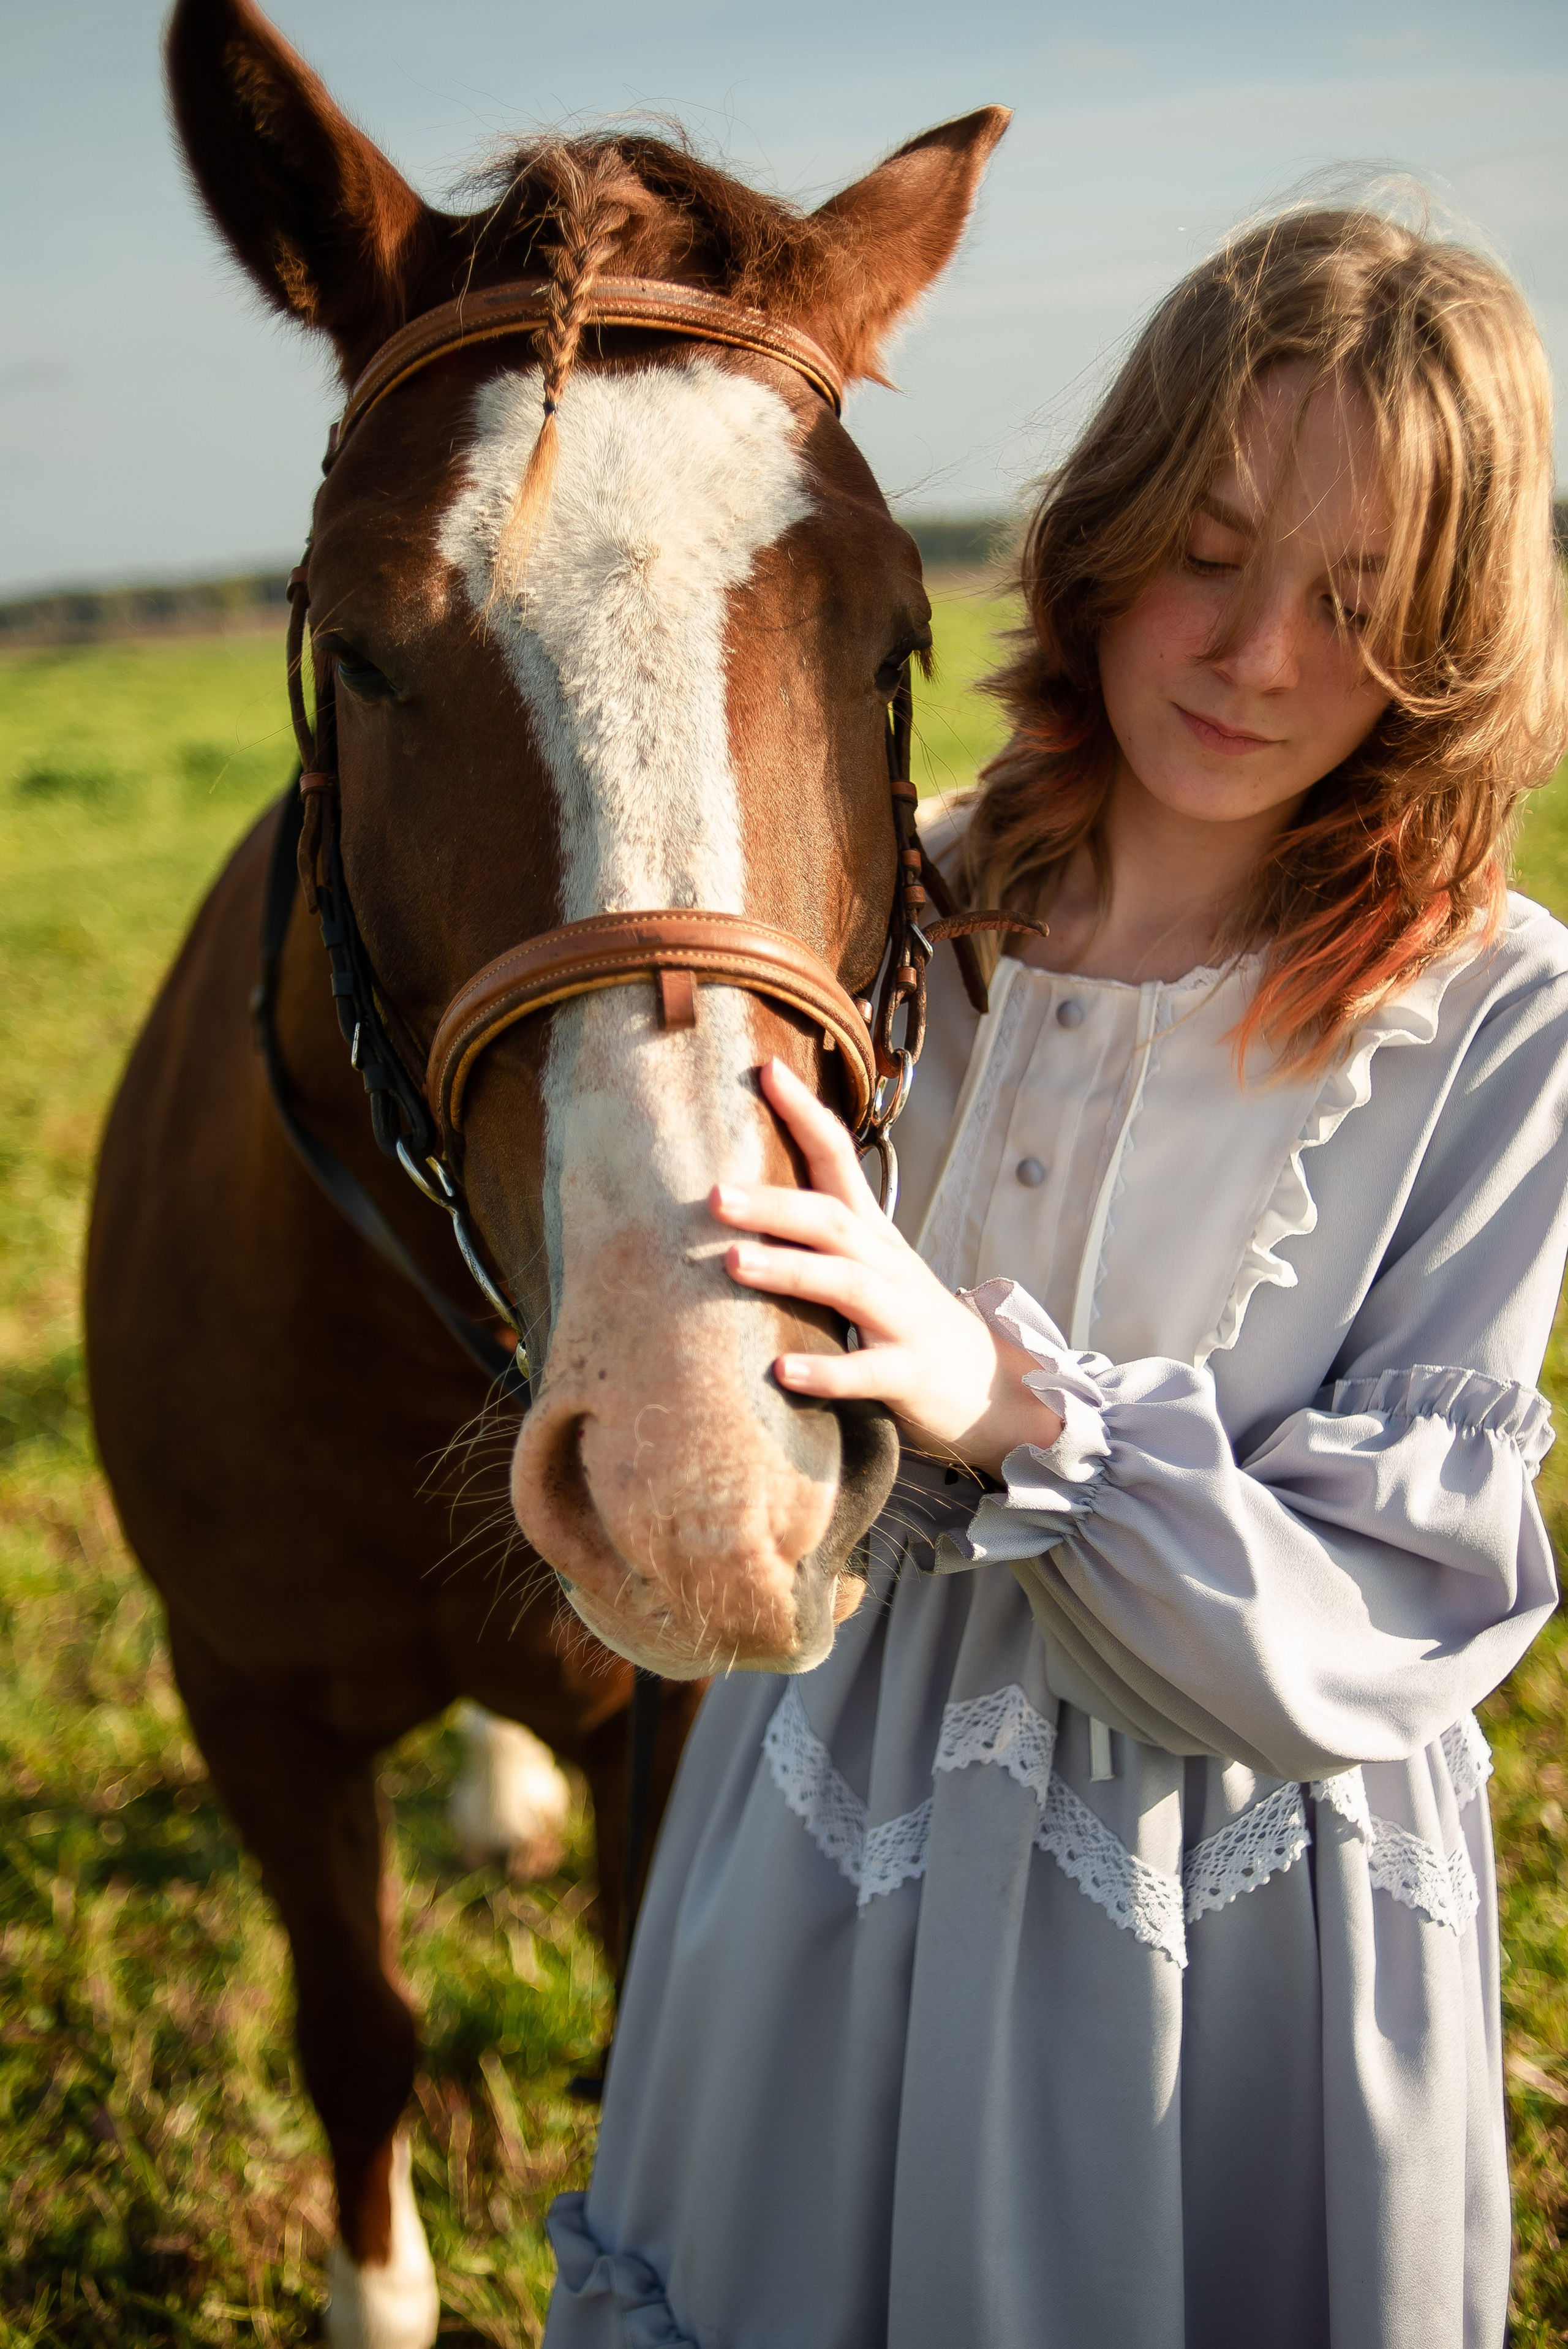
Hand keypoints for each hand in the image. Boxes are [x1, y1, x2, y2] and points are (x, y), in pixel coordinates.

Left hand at [713, 1059, 1064, 1476]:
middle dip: (775, 1204)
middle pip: (832, 1220)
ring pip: (848, 1285)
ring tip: (734, 1263)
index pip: (839, 1156)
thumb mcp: (869, 1262)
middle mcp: (887, 1264)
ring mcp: (903, 1317)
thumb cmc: (907, 1316)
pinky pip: (866, 1372)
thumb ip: (818, 1230)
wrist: (989, 1385)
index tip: (766, 1070)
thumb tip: (738, 1190)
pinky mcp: (909, 1374)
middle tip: (714, 1195)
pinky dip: (826, 1371)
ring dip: (791, 1271)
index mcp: (872, 1231)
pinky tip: (781, 1372)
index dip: (805, 1113)